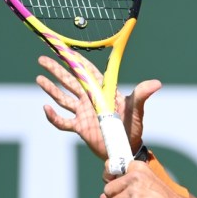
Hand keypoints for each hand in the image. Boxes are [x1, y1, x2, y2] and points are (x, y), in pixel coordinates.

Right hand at [35, 55, 161, 159]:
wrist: (127, 149)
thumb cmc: (133, 127)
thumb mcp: (137, 110)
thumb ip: (141, 95)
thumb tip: (156, 83)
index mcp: (103, 92)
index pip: (87, 72)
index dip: (76, 60)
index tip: (64, 49)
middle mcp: (91, 100)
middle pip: (70, 81)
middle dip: (57, 69)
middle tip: (43, 58)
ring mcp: (83, 113)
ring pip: (63, 97)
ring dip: (51, 88)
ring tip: (39, 77)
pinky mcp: (79, 127)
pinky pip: (62, 121)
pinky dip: (53, 116)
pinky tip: (45, 108)